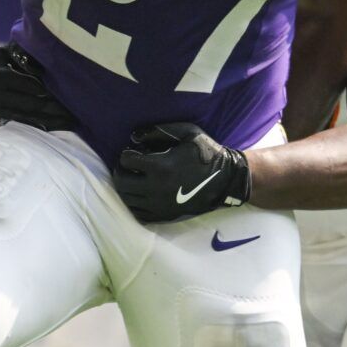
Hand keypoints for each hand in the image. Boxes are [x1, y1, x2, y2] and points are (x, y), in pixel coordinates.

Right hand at [0, 43, 76, 133]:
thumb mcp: (5, 54)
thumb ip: (23, 53)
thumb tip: (47, 53)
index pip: (31, 85)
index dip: (51, 91)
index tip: (71, 93)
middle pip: (32, 104)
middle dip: (56, 108)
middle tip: (77, 111)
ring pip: (29, 118)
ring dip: (53, 121)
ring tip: (72, 122)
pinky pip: (22, 127)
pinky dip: (41, 128)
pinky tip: (57, 128)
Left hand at [112, 122, 251, 222]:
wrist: (225, 180)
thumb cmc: (205, 153)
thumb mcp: (186, 132)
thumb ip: (157, 131)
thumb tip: (133, 137)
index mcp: (161, 166)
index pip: (127, 161)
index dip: (126, 154)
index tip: (133, 152)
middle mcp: (157, 188)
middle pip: (122, 182)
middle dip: (121, 171)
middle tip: (127, 166)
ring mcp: (160, 205)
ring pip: (127, 199)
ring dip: (125, 187)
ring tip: (132, 178)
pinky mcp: (164, 215)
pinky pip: (138, 213)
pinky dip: (133, 203)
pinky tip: (139, 194)